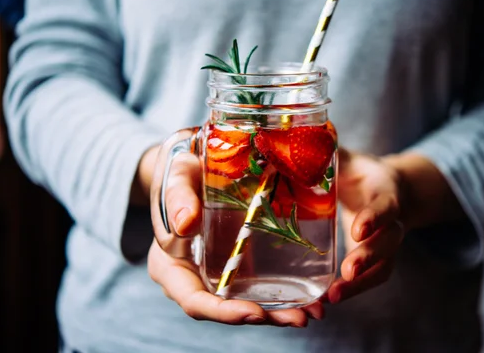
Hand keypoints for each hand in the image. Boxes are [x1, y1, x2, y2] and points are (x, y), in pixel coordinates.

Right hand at [144, 143, 323, 326]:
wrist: (194, 165)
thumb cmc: (179, 170)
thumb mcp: (176, 176)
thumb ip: (177, 196)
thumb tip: (185, 225)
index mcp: (170, 265)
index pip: (193, 300)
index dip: (223, 312)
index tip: (254, 313)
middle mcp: (194, 276)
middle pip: (226, 308)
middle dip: (263, 317)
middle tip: (300, 318)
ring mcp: (216, 271)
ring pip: (246, 301)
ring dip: (279, 311)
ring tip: (312, 312)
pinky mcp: (236, 261)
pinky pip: (257, 283)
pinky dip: (282, 291)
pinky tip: (309, 294)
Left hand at [325, 148, 404, 303]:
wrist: (387, 189)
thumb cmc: (361, 173)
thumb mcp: (348, 159)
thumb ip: (328, 151)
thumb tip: (300, 136)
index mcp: (386, 191)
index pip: (386, 205)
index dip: (375, 217)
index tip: (359, 229)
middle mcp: (393, 220)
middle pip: (389, 241)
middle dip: (370, 256)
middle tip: (348, 271)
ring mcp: (388, 243)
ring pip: (384, 266)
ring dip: (360, 283)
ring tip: (333, 296)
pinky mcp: (379, 260)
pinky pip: (373, 279)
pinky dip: (353, 291)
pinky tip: (328, 299)